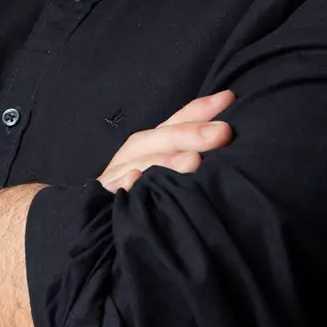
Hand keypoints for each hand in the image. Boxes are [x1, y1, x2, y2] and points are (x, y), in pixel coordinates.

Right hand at [97, 89, 234, 192]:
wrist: (97, 228)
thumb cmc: (144, 199)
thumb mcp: (167, 174)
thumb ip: (190, 156)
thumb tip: (226, 140)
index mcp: (150, 145)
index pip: (177, 122)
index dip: (201, 110)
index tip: (228, 98)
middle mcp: (133, 156)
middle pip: (160, 139)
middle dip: (191, 134)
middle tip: (222, 132)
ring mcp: (116, 177)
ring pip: (141, 163)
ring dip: (166, 161)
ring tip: (193, 161)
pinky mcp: (102, 201)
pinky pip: (115, 191)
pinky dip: (126, 184)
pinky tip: (137, 180)